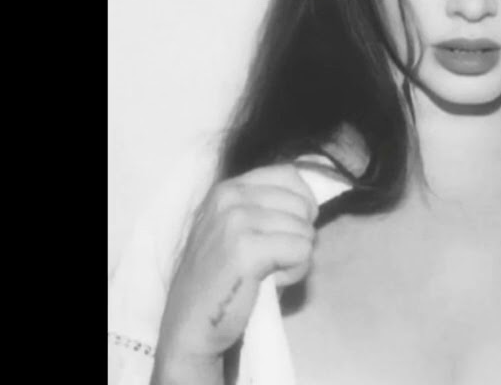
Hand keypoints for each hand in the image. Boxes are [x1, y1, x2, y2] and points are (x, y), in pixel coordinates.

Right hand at [154, 164, 319, 367]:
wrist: (189, 324)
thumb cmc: (221, 281)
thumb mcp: (235, 229)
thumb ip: (265, 209)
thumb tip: (311, 203)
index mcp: (227, 188)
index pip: (288, 175)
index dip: (302, 204)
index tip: (288, 231)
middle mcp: (229, 197)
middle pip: (302, 204)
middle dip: (299, 235)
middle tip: (272, 260)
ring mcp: (236, 221)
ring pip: (304, 230)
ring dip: (296, 258)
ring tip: (267, 274)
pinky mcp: (246, 250)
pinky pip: (301, 252)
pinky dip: (294, 273)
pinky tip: (269, 283)